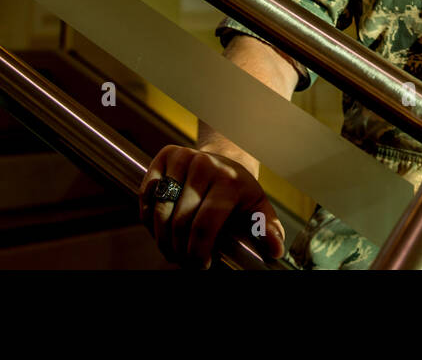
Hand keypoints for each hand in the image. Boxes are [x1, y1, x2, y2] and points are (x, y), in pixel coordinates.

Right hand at [139, 145, 286, 268]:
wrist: (225, 159)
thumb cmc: (240, 190)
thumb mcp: (258, 208)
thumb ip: (268, 229)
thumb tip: (275, 250)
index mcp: (229, 180)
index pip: (205, 224)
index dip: (198, 251)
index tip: (200, 265)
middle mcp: (205, 165)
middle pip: (180, 221)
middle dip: (179, 249)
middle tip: (184, 261)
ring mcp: (183, 158)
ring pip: (160, 209)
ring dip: (161, 238)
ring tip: (172, 250)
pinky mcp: (165, 155)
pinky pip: (147, 194)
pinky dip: (148, 217)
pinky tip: (160, 228)